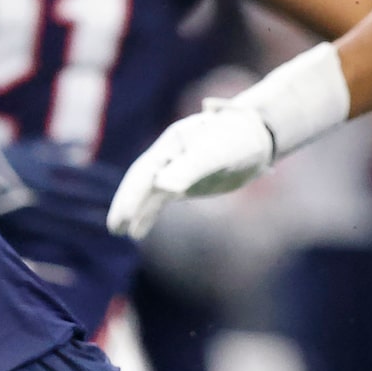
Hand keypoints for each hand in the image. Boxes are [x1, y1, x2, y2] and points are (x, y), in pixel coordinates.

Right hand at [106, 102, 276, 240]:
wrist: (258, 138)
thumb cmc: (238, 140)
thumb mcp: (216, 153)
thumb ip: (190, 169)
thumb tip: (163, 188)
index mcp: (171, 144)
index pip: (144, 172)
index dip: (132, 195)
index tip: (123, 216)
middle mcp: (168, 156)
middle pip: (140, 182)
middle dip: (126, 205)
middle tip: (114, 228)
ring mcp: (175, 170)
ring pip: (148, 193)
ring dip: (135, 212)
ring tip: (120, 232)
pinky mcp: (185, 183)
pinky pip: (160, 200)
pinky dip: (148, 214)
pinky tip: (139, 231)